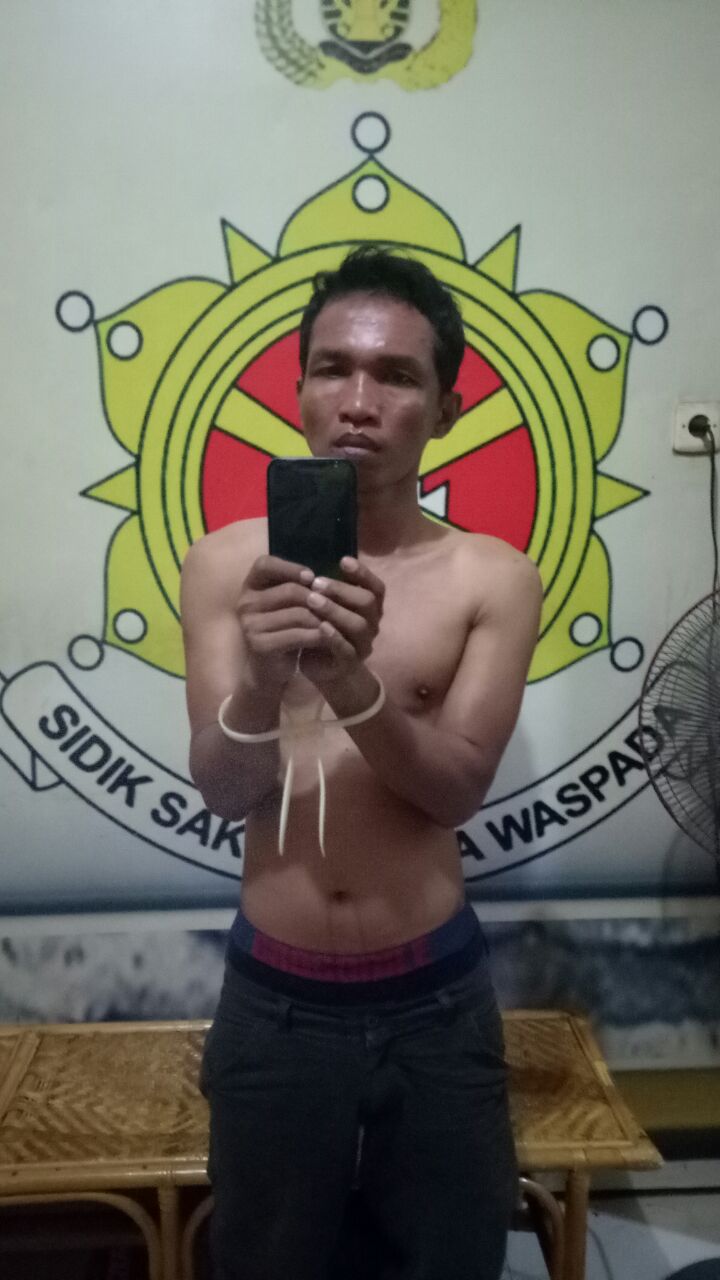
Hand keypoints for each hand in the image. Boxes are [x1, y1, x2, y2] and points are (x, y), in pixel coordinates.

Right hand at [236, 555, 325, 690]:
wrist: (267, 670)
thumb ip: (294, 587)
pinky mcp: (261, 645)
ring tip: (334, 622)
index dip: (290, 567)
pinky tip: (328, 637)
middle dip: (316, 598)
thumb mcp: (284, 605)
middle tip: (333, 606)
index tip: (311, 577)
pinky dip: (317, 635)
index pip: (264, 564)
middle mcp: (245, 603)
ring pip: (299, 613)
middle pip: (290, 590)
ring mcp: (251, 625)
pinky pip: (298, 635)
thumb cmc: (280, 630)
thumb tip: (320, 578)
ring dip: (321, 618)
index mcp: (249, 587)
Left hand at [300, 557, 384, 687]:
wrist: (322, 669)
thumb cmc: (324, 630)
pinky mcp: (349, 662)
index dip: (363, 573)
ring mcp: (363, 644)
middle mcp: (371, 624)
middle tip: (317, 582)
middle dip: (342, 590)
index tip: (343, 561)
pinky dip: (334, 636)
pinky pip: (346, 649)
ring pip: (358, 625)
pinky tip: (320, 626)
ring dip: (335, 610)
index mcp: (370, 608)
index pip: (376, 587)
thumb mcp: (327, 607)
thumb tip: (314, 563)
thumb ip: (328, 589)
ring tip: (312, 600)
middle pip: (368, 602)